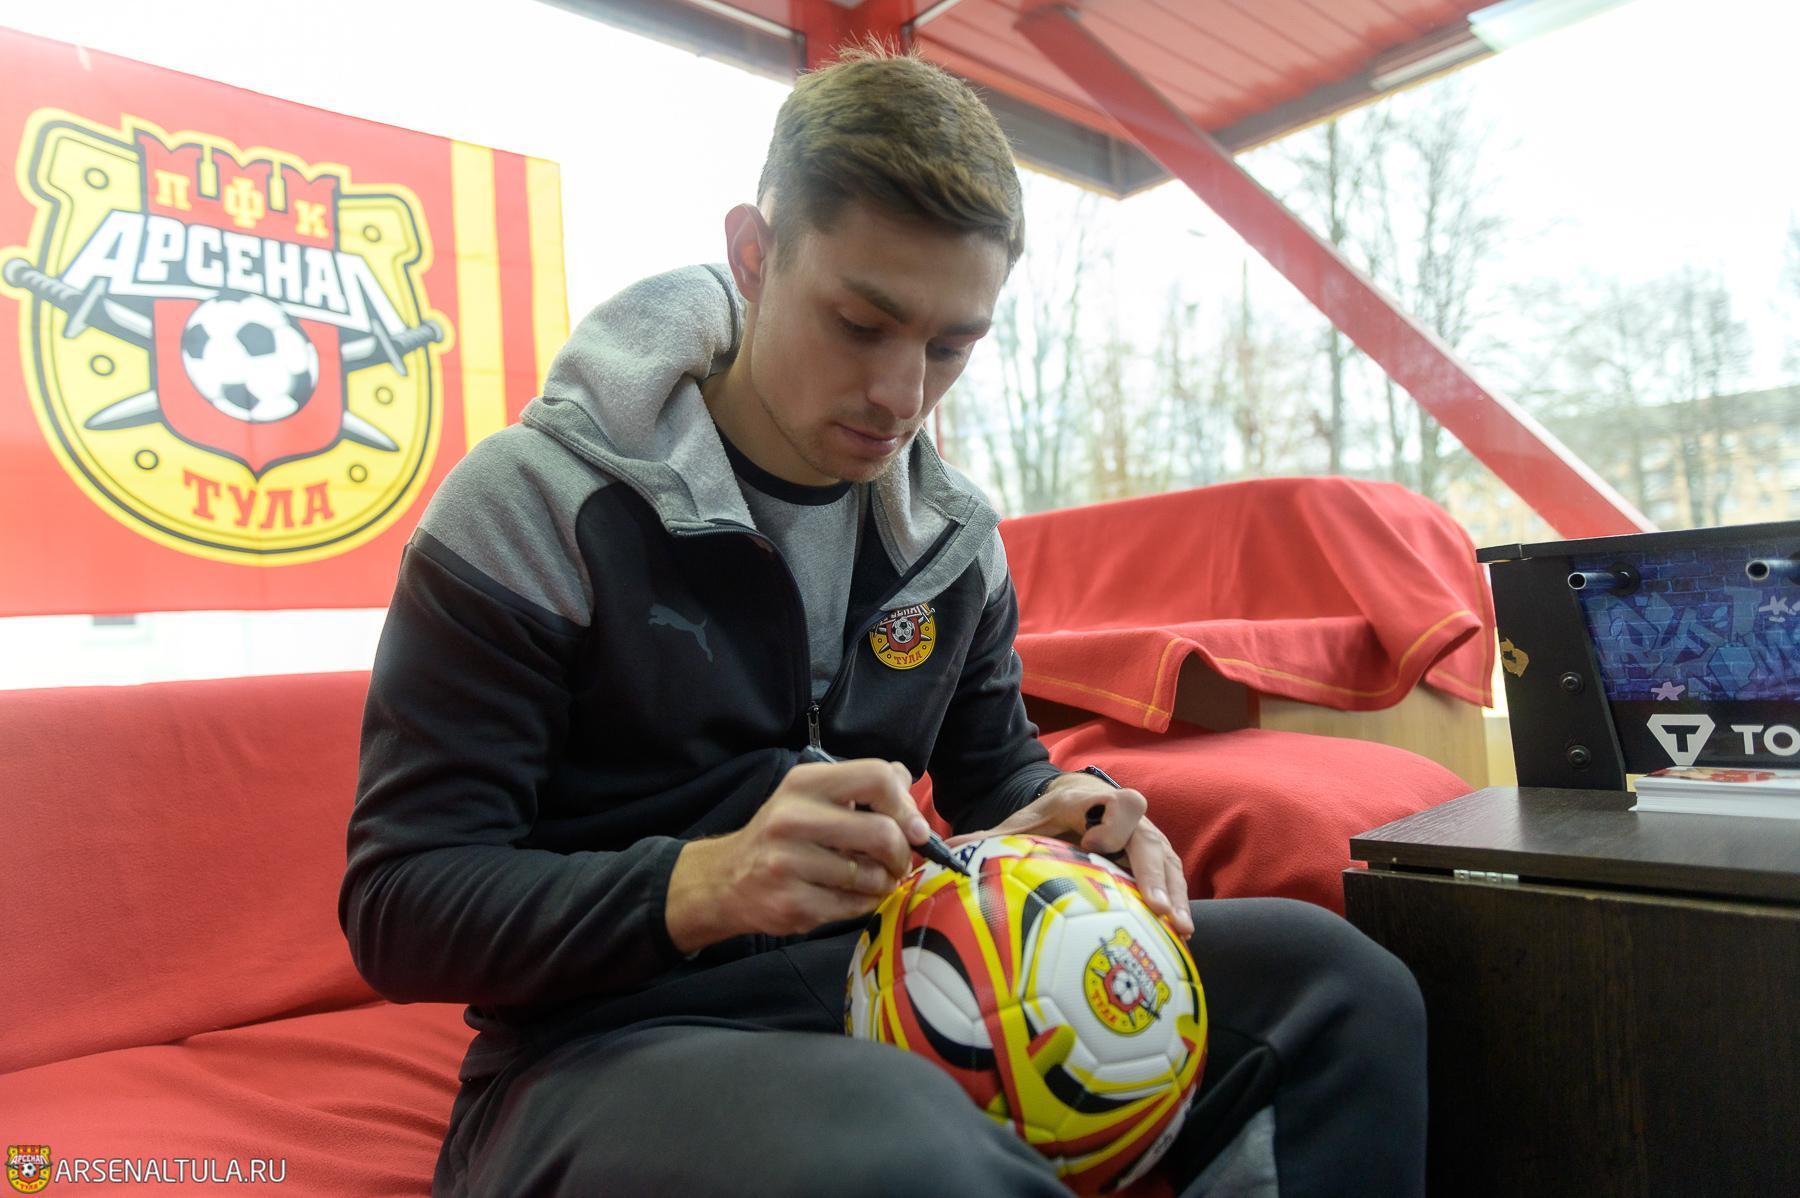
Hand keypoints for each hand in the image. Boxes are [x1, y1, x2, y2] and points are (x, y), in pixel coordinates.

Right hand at [666, 758, 929, 952]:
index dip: (906, 806)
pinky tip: (849, 896)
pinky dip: (864, 904)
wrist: (727, 879)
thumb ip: (861, 786)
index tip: (914, 828)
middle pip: (882, 833)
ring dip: (883, 882)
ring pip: (872, 876)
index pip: (877, 777)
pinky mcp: (791, 903)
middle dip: (902, 853)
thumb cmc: (783, 835)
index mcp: (805, 783)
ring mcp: (788, 863)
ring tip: (869, 878)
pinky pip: (854, 907)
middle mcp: (792, 818)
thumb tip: (908, 783)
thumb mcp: (812, 796)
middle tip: (897, 862)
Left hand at [944, 773, 1192, 936]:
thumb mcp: (1024, 821)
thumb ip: (991, 836)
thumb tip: (949, 850)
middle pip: (1149, 840)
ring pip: (1167, 864)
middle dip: (1152, 873)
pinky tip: (1180, 938)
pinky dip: (1178, 905)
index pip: (1118, 804)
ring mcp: (1149, 840)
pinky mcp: (1159, 861)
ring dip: (1174, 896)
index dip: (1113, 823)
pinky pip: (1174, 881)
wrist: (1084, 799)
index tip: (1097, 846)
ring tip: (1179, 930)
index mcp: (1096, 803)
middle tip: (1154, 908)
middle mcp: (1131, 819)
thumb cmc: (1052, 817)